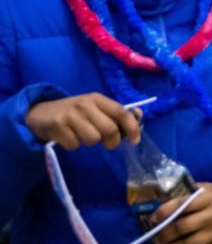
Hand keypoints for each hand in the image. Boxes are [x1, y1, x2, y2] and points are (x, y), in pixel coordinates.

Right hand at [26, 93, 141, 149]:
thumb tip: (139, 115)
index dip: (132, 127)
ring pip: (92, 139)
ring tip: (82, 135)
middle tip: (108, 144)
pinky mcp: (57, 125)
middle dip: (112, 141)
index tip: (135, 140)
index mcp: (97, 98)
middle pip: (109, 129)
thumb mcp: (94, 108)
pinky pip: (74, 145)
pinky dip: (73, 145)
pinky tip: (67, 137)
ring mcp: (70, 114)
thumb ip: (114, 112)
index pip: (121, 112)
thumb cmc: (74, 112)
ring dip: (89, 143)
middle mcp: (85, 104)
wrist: (39, 113)